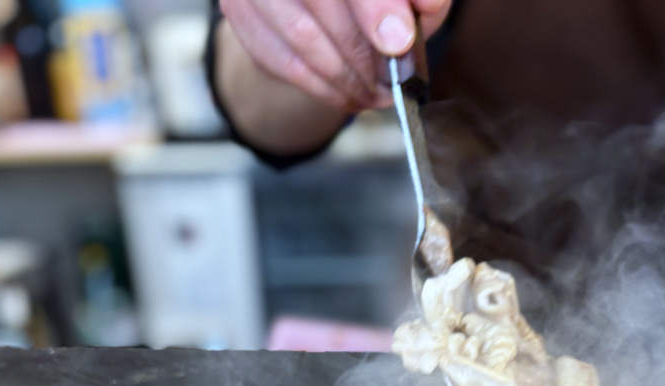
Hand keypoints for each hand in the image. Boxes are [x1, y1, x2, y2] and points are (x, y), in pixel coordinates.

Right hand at [219, 0, 450, 111]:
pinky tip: (347, 96)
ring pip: (302, 37)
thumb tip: (427, 5)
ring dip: (345, 78)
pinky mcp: (238, 10)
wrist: (323, 7)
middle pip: (322, 2)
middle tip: (391, 85)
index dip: (375, 7)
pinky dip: (321, 87)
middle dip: (364, 53)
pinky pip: (281, 60)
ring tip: (374, 95)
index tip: (400, 42)